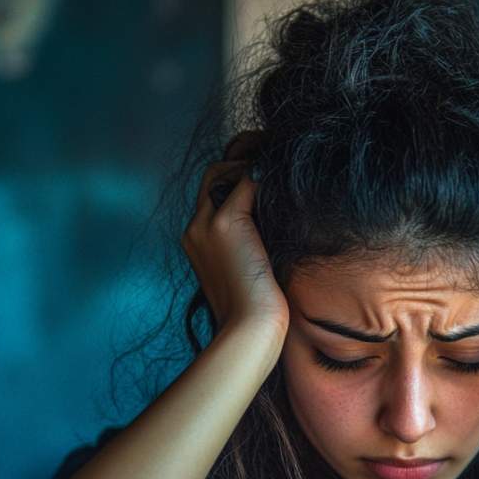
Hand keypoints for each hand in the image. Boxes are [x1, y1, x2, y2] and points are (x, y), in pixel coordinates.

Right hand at [182, 132, 288, 340]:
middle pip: (212, 174)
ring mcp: (206, 223)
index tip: (263, 172)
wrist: (249, 327)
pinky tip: (284, 185)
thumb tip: (274, 215)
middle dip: (240, 157)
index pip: (211, 193)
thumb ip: (251, 240)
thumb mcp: (247, 267)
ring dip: (252, 162)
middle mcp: (195, 227)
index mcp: (196, 239)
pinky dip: (265, 178)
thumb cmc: (255, 308)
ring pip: (224, 170)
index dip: (236, 178)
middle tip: (270, 151)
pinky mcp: (225, 223)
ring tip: (278, 159)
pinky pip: (245, 182)